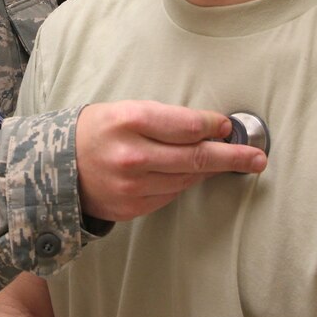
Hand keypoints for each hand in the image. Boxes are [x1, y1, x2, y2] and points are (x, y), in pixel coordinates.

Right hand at [75, 101, 266, 220]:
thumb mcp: (125, 109)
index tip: (228, 126)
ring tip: (233, 163)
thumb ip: (166, 118)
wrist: (59, 167)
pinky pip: (172, 194)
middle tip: (257, 157)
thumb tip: (211, 128)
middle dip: (233, 157)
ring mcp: (133, 185)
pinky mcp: (133, 207)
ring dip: (211, 170)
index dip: (214, 126)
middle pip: (197, 157)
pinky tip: (190, 174)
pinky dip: (185, 182)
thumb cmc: (98, 131)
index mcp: (130, 121)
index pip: (188, 126)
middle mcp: (133, 155)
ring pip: (188, 178)